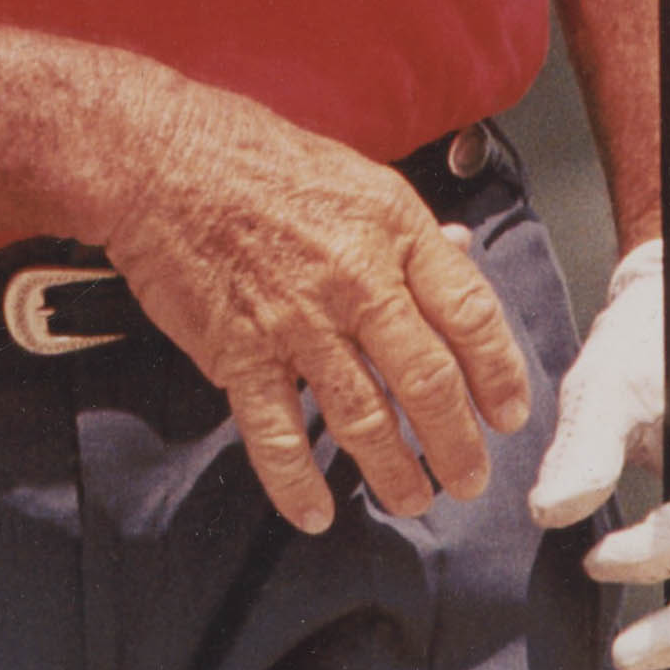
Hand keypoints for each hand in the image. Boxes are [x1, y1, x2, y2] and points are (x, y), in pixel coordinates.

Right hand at [73, 68, 534, 536]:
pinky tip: (314, 512)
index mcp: (393, 229)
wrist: (161, 160)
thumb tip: (461, 257)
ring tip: (411, 498)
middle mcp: (355, 278)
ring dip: (394, 471)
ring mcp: (297, 320)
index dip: (499, 373)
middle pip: (427, 380)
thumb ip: (410, 229)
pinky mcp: (240, 350)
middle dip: (457, 443)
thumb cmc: (255, 157)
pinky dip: (296, 482)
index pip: (470, 313)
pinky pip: (278, 432)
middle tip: (469, 478)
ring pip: (363, 417)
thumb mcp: (356, 174)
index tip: (508, 412)